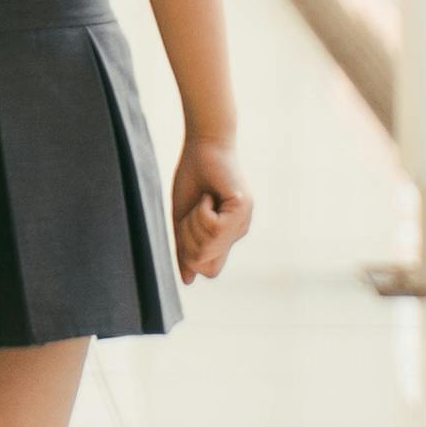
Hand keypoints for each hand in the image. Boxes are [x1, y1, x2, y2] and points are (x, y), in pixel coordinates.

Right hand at [166, 134, 252, 281]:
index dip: (190, 256)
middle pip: (206, 262)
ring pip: (209, 246)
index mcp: (225, 236)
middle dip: (189, 239)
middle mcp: (237, 232)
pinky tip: (209, 195)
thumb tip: (188, 280)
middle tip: (193, 211)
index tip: (185, 226)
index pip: (209, 270)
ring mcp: (243, 221)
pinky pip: (214, 228)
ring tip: (202, 201)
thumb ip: (185, 248)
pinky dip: (202, 211)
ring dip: (194, 223)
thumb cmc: (192, 178)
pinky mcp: (243, 208)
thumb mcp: (182, 219)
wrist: (201, 146)